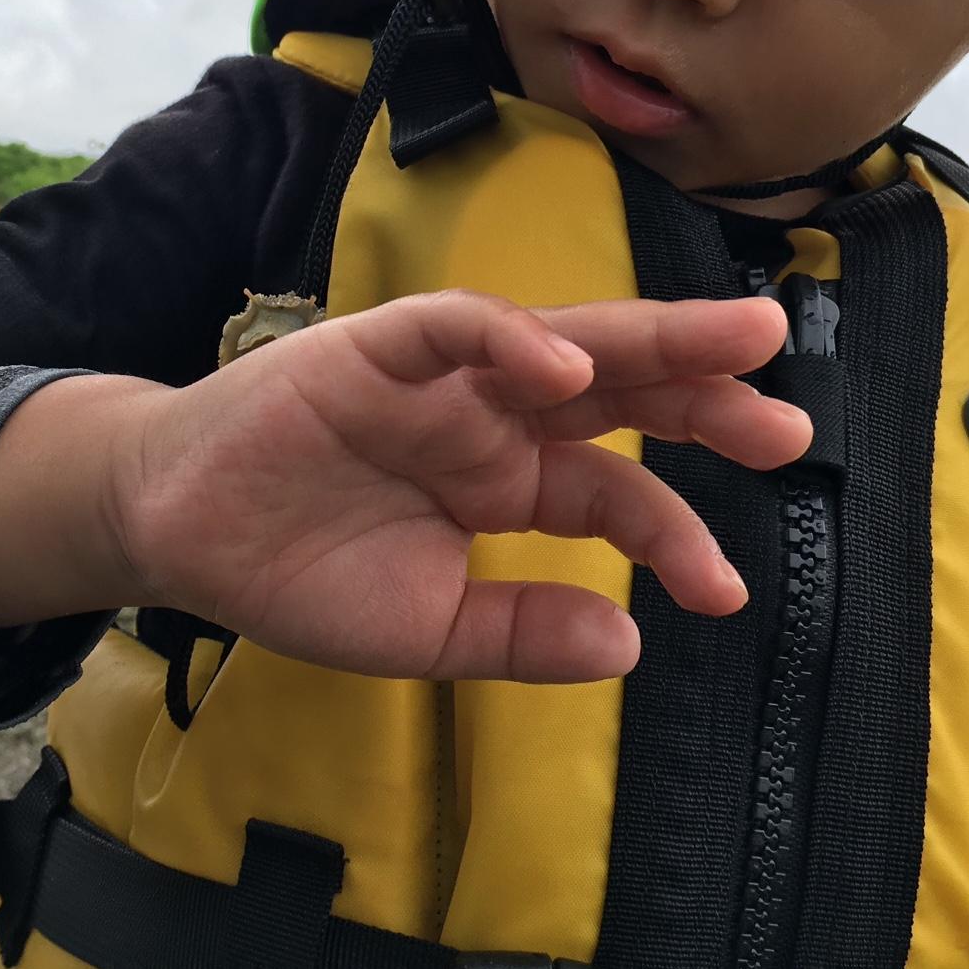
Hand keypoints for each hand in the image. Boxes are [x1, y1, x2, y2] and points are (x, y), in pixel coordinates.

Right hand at [109, 290, 807, 683]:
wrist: (177, 536)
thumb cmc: (295, 572)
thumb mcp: (425, 629)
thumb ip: (521, 634)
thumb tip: (631, 641)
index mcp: (508, 480)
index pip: (615, 493)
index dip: (675, 534)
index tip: (724, 592)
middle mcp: (491, 418)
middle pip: (620, 390)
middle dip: (707, 394)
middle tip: (791, 423)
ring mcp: (439, 377)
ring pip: (562, 339)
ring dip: (650, 339)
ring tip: (739, 343)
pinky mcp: (374, 348)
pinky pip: (452, 328)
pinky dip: (508, 339)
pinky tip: (564, 366)